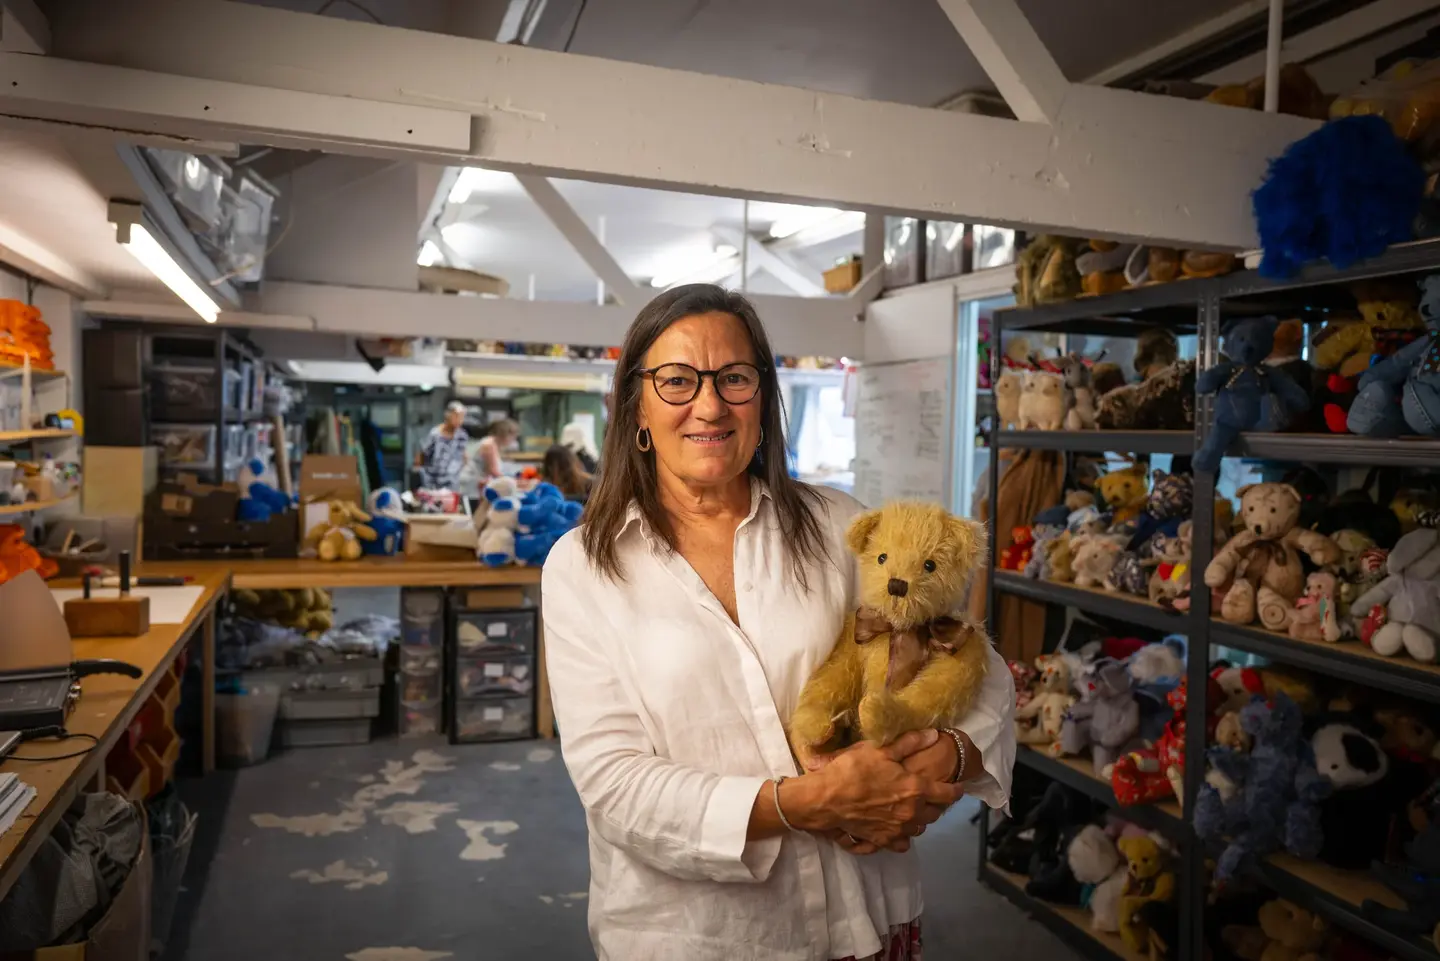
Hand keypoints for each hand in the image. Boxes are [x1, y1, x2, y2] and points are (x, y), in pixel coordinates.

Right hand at [805, 730, 963, 849]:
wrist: (827, 798)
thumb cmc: (854, 770)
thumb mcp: (881, 750)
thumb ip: (910, 742)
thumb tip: (934, 734)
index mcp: (916, 789)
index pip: (947, 793)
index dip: (956, 790)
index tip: (959, 787)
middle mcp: (911, 813)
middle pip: (935, 814)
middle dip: (937, 805)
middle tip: (932, 797)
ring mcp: (897, 830)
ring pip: (920, 829)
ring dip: (921, 820)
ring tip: (914, 811)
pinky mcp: (882, 841)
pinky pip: (902, 844)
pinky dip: (903, 837)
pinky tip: (897, 829)